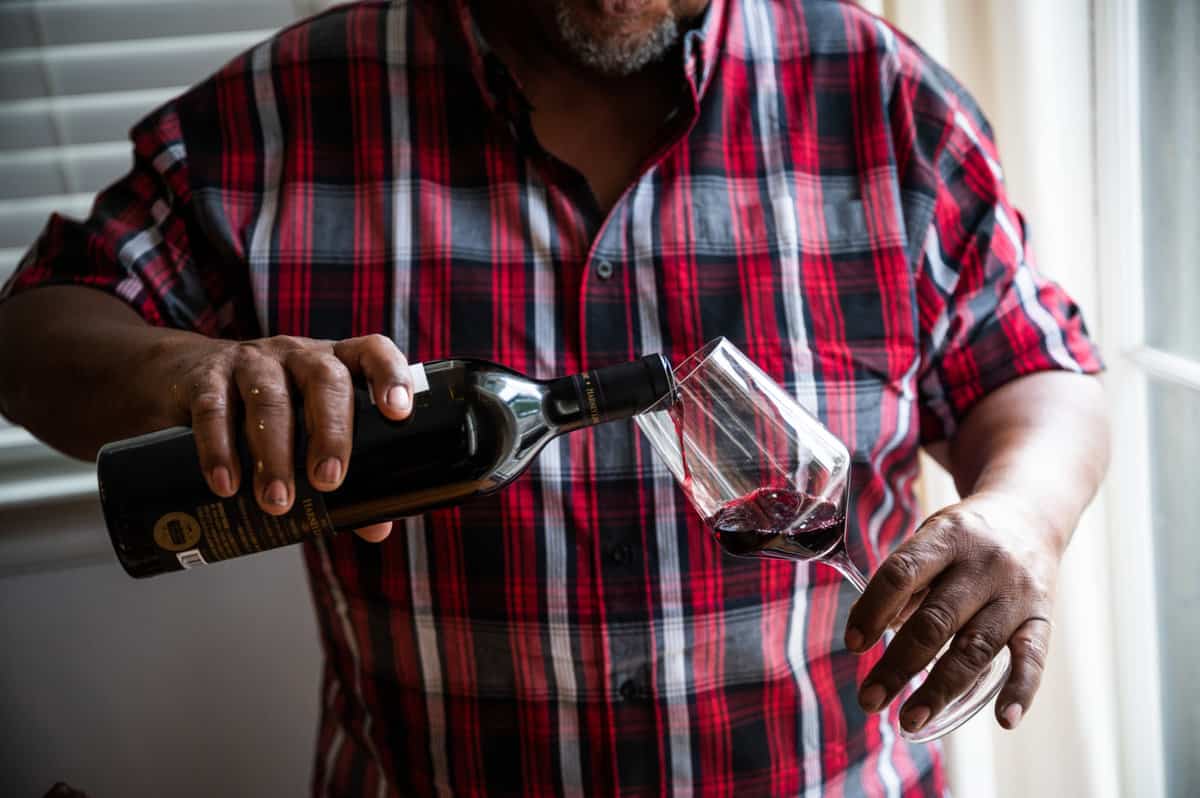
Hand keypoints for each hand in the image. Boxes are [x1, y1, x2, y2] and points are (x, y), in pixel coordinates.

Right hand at [155, 333, 412, 541]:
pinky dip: (219, 450)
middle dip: (330, 431)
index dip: (390, 375)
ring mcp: (251, 361)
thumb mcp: (305, 430)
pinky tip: (226, 484)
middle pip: (324, 379)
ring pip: (269, 397)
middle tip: (328, 481)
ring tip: (277, 500)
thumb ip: (342, 475)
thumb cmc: (265, 410)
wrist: (178, 375)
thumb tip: (376, 527)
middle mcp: (298, 356)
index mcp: (335, 363)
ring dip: (275, 453)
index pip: (372, 352)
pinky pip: (214, 409)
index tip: (398, 413)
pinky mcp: (206, 377)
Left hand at [844, 491, 1058, 732]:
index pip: (902, 574)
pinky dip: (1021, 691)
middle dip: (898, 666)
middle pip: (936, 621)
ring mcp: (1015, 592)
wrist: (1030, 515)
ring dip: (941, 690)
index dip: (873, 610)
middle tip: (869, 701)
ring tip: (910, 721)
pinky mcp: (1042, 617)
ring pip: (976, 647)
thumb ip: (903, 583)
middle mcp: (983, 564)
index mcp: (947, 536)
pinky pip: (1033, 658)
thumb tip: (868, 635)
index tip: (853, 646)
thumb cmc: (963, 538)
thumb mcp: (930, 540)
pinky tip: (1003, 720)